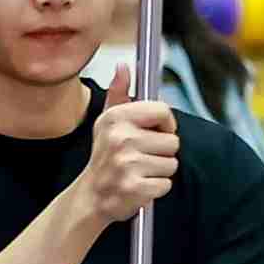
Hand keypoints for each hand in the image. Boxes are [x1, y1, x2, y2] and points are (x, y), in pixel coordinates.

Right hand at [72, 98, 180, 231]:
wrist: (90, 196)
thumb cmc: (103, 158)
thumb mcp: (106, 123)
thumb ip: (118, 93)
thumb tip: (123, 67)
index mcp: (116, 118)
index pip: (162, 111)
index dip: (166, 124)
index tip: (156, 132)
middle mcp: (121, 138)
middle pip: (172, 141)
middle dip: (162, 152)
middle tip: (142, 157)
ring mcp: (128, 164)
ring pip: (171, 164)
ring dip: (159, 171)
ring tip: (140, 171)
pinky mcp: (135, 187)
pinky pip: (165, 184)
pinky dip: (156, 188)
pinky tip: (139, 185)